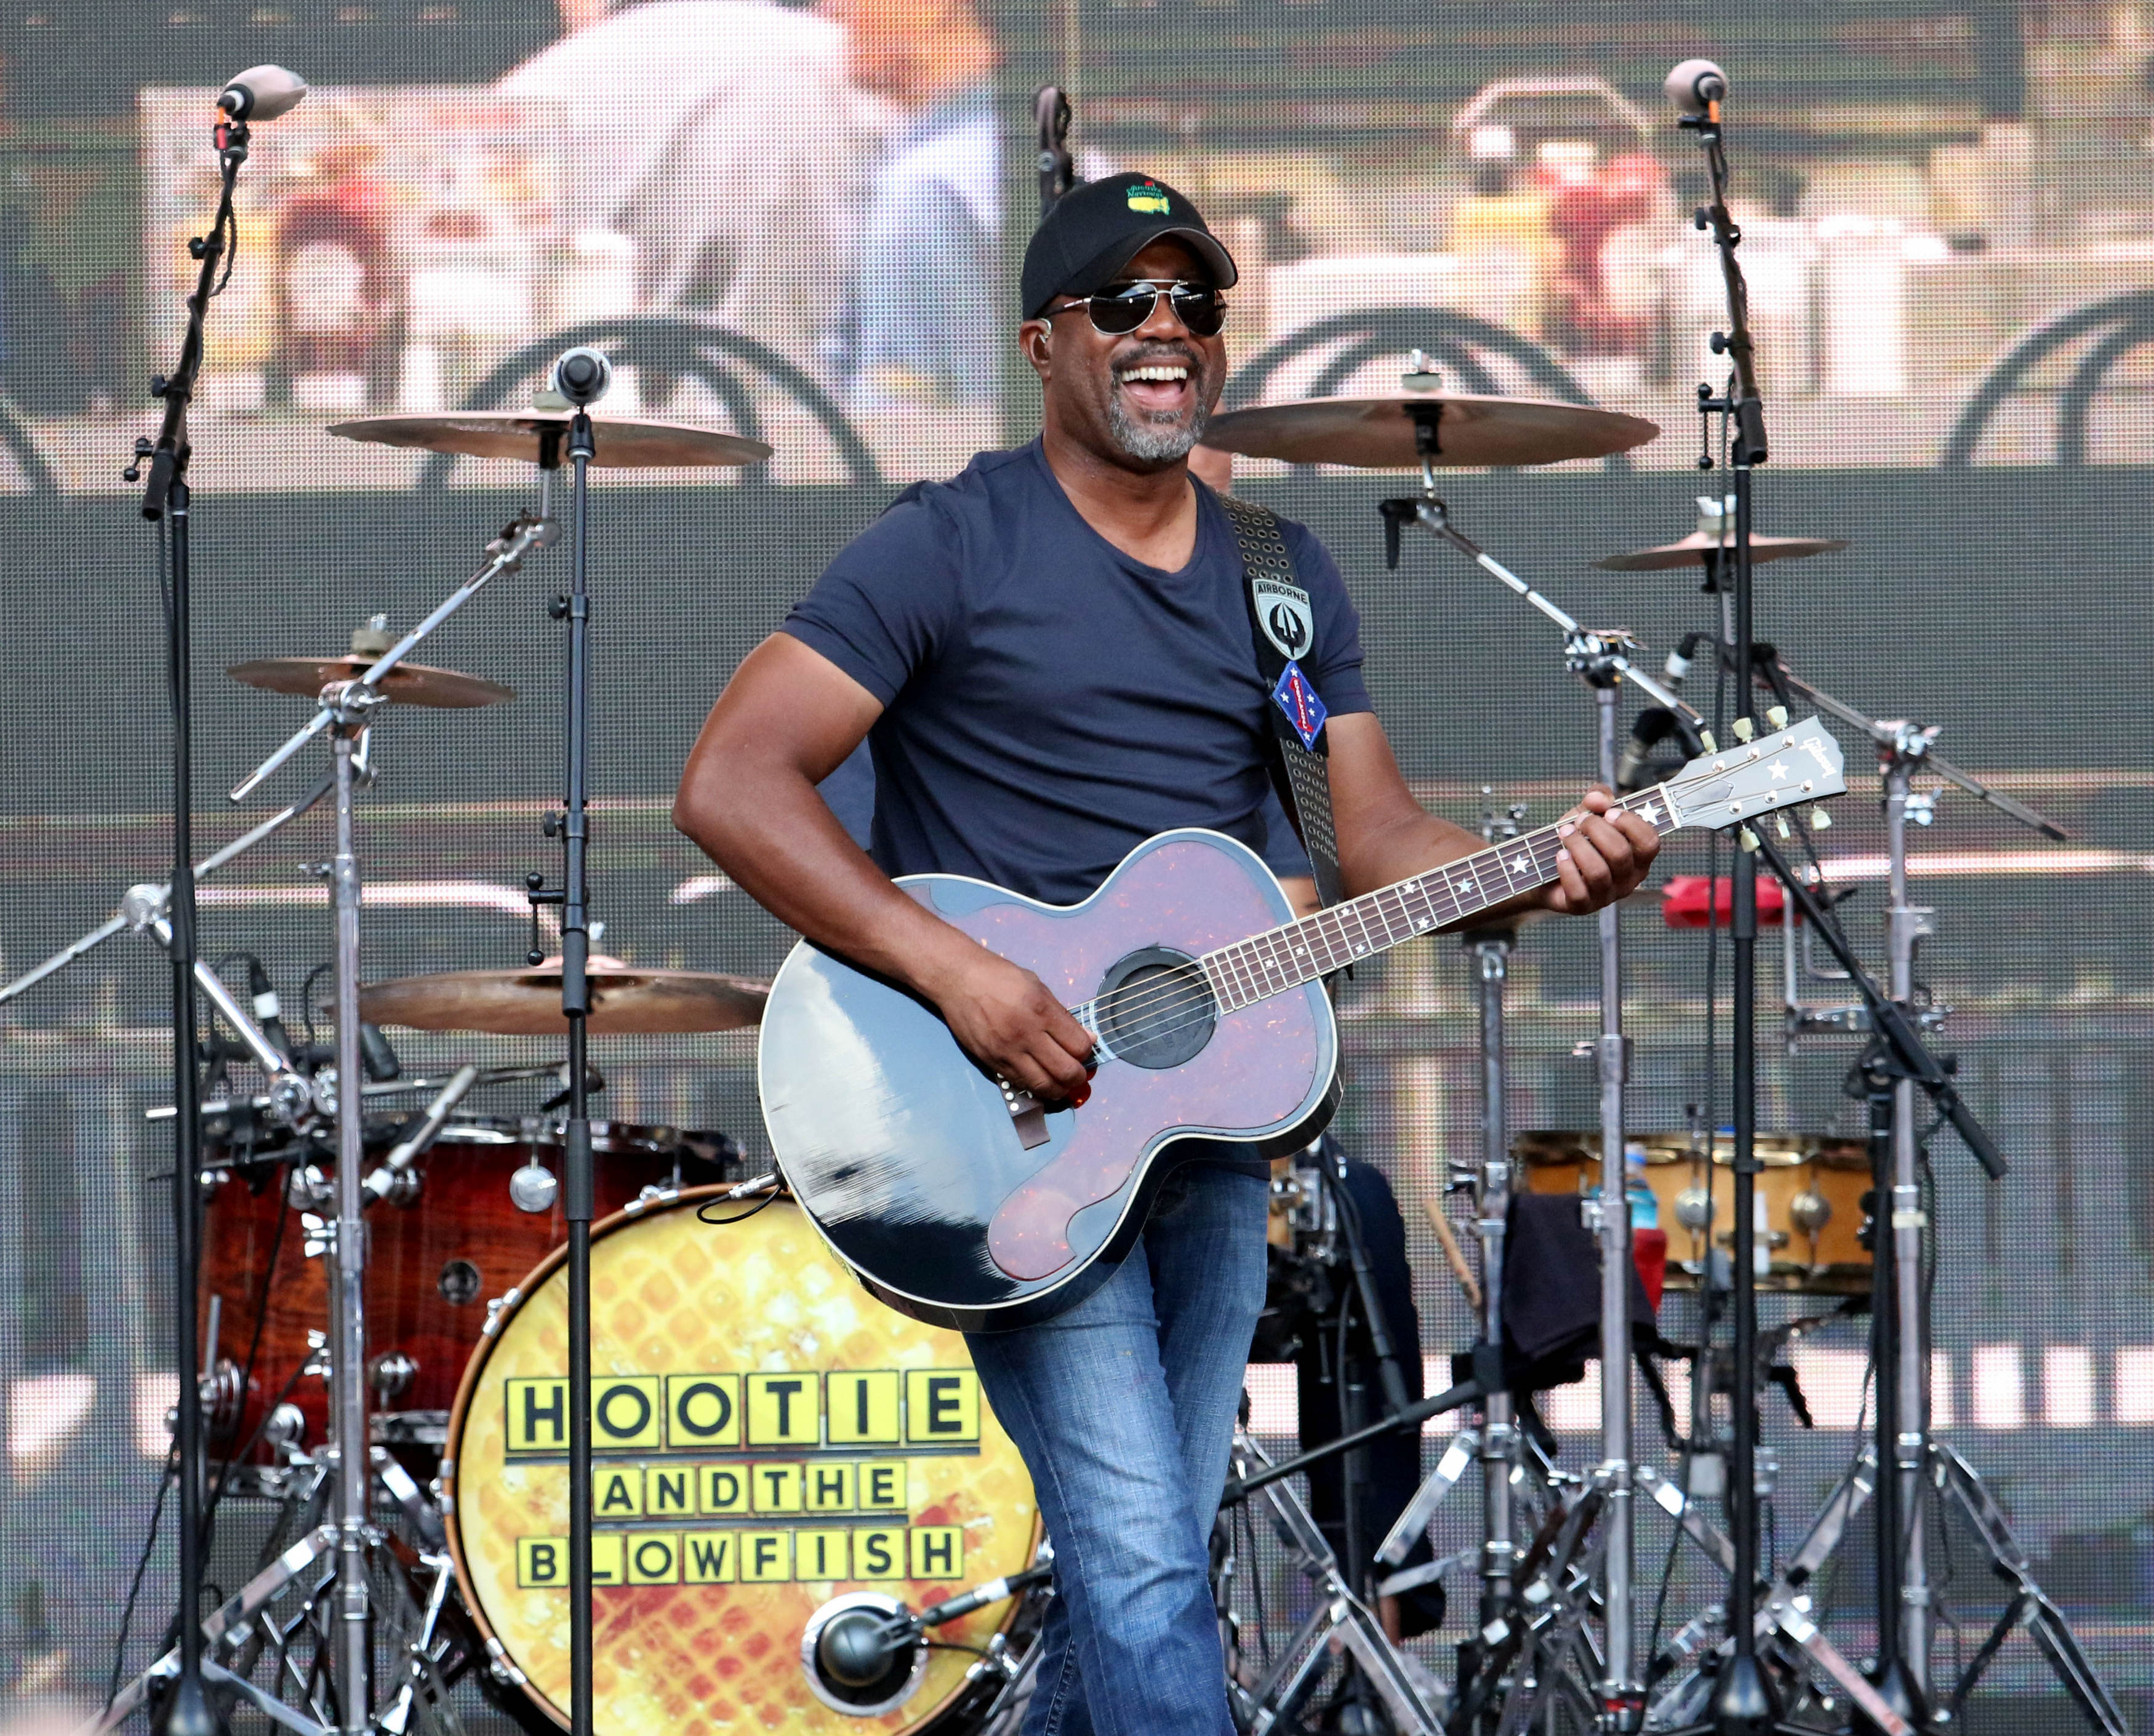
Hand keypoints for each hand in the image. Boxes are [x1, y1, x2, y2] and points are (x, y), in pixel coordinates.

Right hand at [920, 942, 1095, 1104]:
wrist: (958, 980)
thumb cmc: (1000, 978)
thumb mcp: (1037, 987)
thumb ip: (1062, 1015)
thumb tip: (1087, 1039)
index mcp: (1041, 1010)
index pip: (1078, 1046)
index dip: (1087, 1051)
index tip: (1084, 1048)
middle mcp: (1026, 1034)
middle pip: (1065, 1072)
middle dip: (1078, 1077)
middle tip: (1078, 1072)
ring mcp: (1007, 1051)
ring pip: (1044, 1086)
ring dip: (1059, 1089)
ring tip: (1061, 1082)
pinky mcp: (992, 1062)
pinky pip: (1021, 1083)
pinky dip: (1035, 1085)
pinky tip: (1039, 1077)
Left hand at [1536, 787, 1659, 915]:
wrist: (1544, 868)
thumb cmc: (1577, 840)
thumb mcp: (1587, 814)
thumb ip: (1596, 799)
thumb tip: (1598, 798)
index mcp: (1639, 856)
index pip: (1650, 843)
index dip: (1630, 824)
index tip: (1608, 813)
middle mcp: (1629, 879)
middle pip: (1620, 854)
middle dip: (1596, 830)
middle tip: (1579, 821)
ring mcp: (1607, 896)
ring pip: (1598, 872)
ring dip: (1578, 846)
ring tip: (1564, 833)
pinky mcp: (1583, 907)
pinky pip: (1578, 891)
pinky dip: (1567, 869)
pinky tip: (1560, 855)